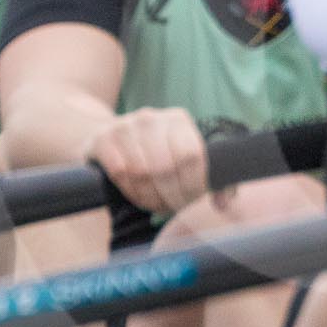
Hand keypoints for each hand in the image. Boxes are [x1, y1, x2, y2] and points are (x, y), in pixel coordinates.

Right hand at [84, 107, 208, 213]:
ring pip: (142, 173)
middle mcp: (152, 118)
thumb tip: (223, 204)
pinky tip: (137, 196)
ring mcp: (125, 126)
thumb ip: (210, 181)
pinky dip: (130, 191)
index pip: (191, 155)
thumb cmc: (153, 153)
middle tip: (172, 207)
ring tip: (156, 204)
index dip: (193, 184)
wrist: (104, 134)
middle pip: (166, 167)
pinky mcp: (103, 139)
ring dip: (150, 197)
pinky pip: (119, 172)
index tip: (191, 200)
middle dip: (171, 195)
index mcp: (178, 120)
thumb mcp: (181, 158)